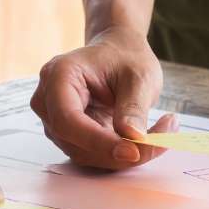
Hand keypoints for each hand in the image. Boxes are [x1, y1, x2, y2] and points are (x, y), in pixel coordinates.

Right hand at [31, 26, 173, 168]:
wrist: (117, 53)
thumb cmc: (125, 57)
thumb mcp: (139, 76)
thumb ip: (134, 107)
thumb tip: (133, 139)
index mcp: (59, 76)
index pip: (68, 120)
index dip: (99, 141)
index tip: (134, 150)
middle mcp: (48, 101)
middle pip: (76, 143)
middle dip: (118, 152)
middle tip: (160, 143)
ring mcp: (55, 121)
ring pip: (85, 154)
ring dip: (122, 155)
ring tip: (159, 135)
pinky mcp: (69, 136)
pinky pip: (92, 155)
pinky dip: (119, 154)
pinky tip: (143, 138)